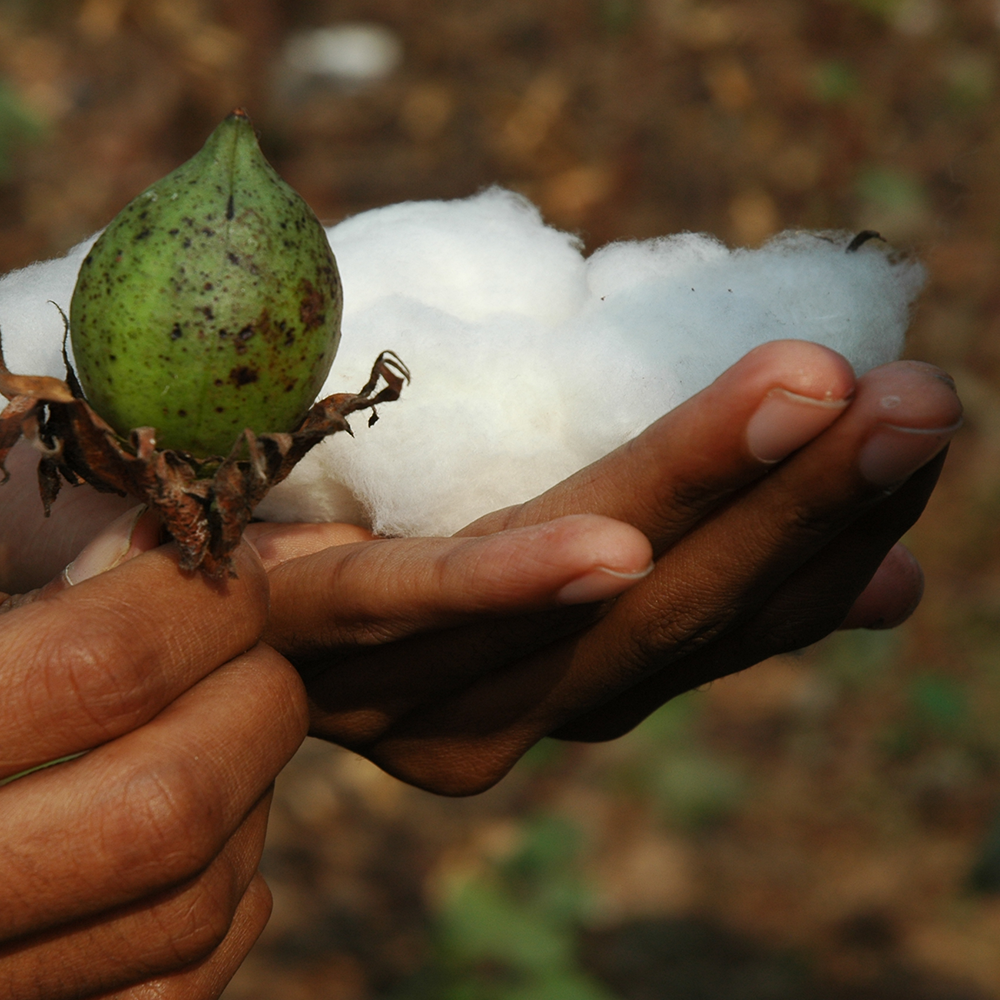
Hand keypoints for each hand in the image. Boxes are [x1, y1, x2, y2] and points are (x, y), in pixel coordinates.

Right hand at [0, 513, 306, 999]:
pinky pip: (177, 977)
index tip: (220, 565)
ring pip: (194, 899)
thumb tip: (142, 524)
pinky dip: (227, 890)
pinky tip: (208, 827)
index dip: (202, 596)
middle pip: (173, 802)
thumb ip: (18, 561)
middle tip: (245, 641)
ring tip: (219, 721)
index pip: (109, 666)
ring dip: (250, 789)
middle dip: (254, 694)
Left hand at [250, 340, 960, 794]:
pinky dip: (517, 580)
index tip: (920, 439)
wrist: (179, 536)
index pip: (723, 628)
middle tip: (919, 405)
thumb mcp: (555, 539)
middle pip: (673, 616)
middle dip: (804, 511)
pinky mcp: (310, 621)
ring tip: (826, 399)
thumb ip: (695, 566)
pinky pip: (416, 603)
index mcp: (563, 680)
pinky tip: (618, 550)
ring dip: (708, 502)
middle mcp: (503, 707)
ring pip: (576, 607)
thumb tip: (886, 586)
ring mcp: (407, 683)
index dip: (827, 544)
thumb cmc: (380, 522)